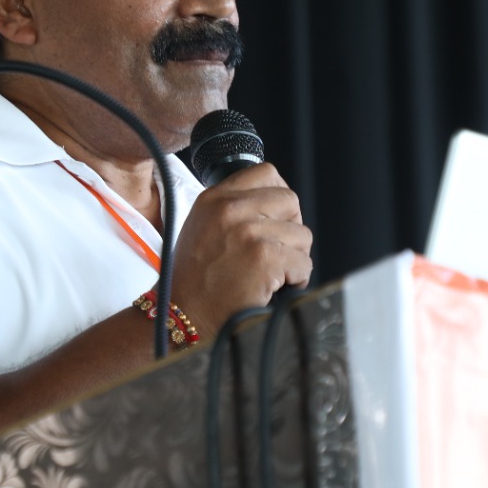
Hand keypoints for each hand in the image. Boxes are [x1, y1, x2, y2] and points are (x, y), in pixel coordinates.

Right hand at [168, 162, 311, 332]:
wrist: (183, 315)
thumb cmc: (194, 278)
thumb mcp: (203, 226)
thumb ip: (234, 209)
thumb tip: (274, 204)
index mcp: (214, 198)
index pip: (266, 172)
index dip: (280, 195)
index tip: (279, 215)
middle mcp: (229, 209)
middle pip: (290, 201)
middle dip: (292, 227)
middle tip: (279, 249)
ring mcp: (248, 233)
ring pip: (302, 234)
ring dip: (294, 257)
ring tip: (273, 273)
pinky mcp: (265, 258)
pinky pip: (303, 263)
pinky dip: (296, 279)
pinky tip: (275, 287)